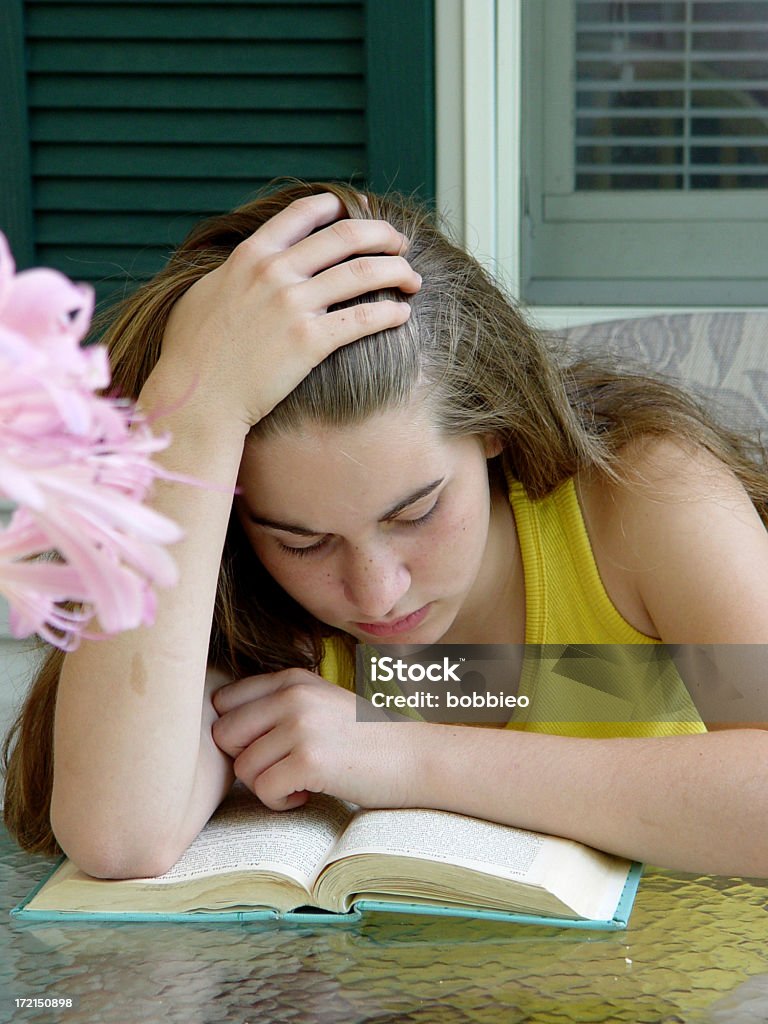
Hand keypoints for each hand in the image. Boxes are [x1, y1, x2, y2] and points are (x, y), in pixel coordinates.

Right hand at [157, 193, 420, 426]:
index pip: (305, 214)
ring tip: (413, 279)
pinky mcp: (308, 342)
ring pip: (362, 273)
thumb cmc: (191, 354)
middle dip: (382, 235)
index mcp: (250, 256)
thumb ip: (231, 274)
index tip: (361, 212)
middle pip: (345, 237)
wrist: (196, 398)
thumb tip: (243, 268)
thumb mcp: (203, 295)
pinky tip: (402, 314)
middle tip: (401, 243)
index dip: (340, 208)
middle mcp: (274, 273)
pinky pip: (361, 319)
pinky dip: (388, 314)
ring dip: (396, 271)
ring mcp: (292, 306)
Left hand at [211, 669, 420, 809]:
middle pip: (223, 735)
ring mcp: (301, 727)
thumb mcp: (319, 703)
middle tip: (279, 768)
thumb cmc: (363, 739)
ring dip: (266, 786)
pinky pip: (263, 791)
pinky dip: (281, 803)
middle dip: (245, 760)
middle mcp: (293, 696)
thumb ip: (276, 704)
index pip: (223, 701)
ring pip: (242, 768)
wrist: (414, 758)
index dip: (236, 732)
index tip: (263, 747)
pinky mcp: (310, 761)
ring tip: (299, 781)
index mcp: (291, 678)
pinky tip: (306, 795)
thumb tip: (218, 728)